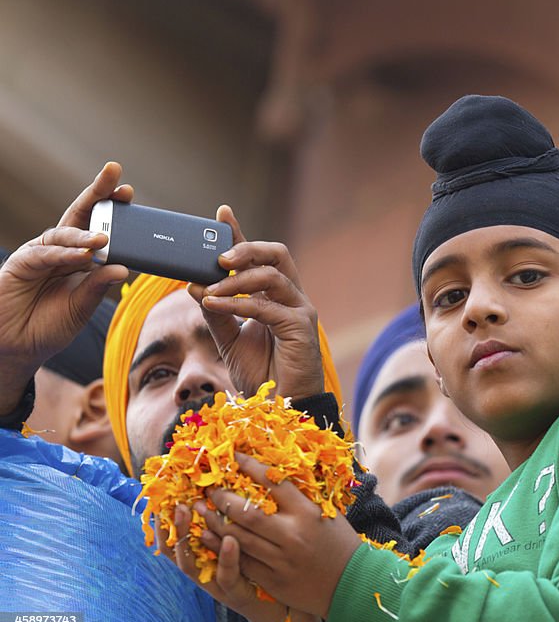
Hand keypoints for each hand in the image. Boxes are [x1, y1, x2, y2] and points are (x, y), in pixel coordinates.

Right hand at [0, 163, 130, 413]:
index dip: (112, 207)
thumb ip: (99, 286)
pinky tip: (81, 256)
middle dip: (98, 193)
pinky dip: (65, 255)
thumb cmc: (50, 325)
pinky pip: (46, 255)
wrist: (17, 347)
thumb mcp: (82, 306)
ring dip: (85, 234)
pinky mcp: (22, 264)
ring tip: (104, 237)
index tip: (128, 191)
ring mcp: (41, 254)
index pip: (98, 226)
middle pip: (81, 215)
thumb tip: (123, 268)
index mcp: (80, 257)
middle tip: (114, 173)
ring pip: (64, 234)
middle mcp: (61, 250)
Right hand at [157, 504, 322, 621]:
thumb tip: (228, 477)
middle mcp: (201, 568)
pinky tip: (230, 540)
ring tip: (192, 511)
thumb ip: (231, 515)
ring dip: (189, 537)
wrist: (277, 603)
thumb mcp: (241, 538)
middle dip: (171, 524)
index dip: (163, 517)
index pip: (173, 533)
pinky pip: (226, 575)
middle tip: (174, 500)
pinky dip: (226, 558)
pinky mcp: (234, 592)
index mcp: (201, 551)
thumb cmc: (259, 564)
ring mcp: (215, 581)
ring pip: (190, 563)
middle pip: (174, 547)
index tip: (160, 494)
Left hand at [189, 205, 323, 399]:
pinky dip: (238, 302)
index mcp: (276, 297)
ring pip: (272, 276)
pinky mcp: (302, 327)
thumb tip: (193, 284)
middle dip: (247, 247)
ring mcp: (300, 311)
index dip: (242, 234)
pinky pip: (267, 306)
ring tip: (209, 288)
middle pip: (277, 254)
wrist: (281, 408)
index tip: (221, 213)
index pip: (260, 257)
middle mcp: (292, 298)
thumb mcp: (229, 340)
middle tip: (217, 255)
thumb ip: (216, 312)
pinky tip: (214, 302)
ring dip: (237, 279)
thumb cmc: (261, 374)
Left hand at [197, 453, 361, 618]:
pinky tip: (208, 538)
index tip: (233, 457)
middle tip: (208, 488)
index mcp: (307, 512)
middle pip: (246, 512)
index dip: (250, 466)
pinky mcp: (273, 581)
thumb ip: (300, 497)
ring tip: (199, 509)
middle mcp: (292, 534)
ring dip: (214, 522)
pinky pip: (241, 562)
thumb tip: (272, 473)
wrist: (352, 583)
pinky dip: (221, 548)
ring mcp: (281, 560)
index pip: (273, 482)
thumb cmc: (339, 541)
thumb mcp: (326, 512)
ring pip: (237, 538)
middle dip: (222, 497)